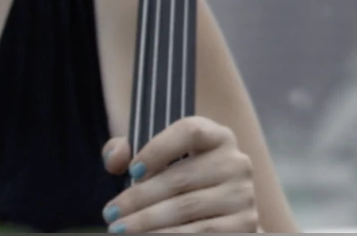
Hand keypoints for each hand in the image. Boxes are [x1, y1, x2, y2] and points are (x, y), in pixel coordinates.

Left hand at [100, 117, 258, 232]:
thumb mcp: (160, 161)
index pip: (190, 131)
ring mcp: (242, 194)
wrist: (222, 216)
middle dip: (138, 198)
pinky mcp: (245, 224)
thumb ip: (130, 151)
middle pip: (180, 177)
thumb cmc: (183, 185)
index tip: (132, 171)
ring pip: (186, 208)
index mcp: (218, 138)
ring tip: (119, 229)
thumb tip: (115, 158)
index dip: (158, 149)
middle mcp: (236, 162)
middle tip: (111, 213)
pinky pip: (199, 232)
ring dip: (146, 222)